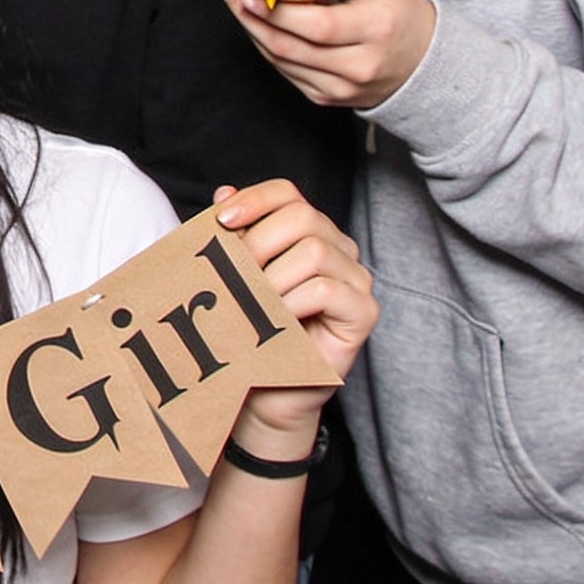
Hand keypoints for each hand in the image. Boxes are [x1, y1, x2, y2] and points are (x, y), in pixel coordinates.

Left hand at [213, 178, 377, 450]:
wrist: (264, 390)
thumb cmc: (250, 330)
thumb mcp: (234, 276)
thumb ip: (232, 236)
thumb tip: (224, 193)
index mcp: (308, 231)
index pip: (287, 193)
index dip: (254, 200)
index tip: (221, 221)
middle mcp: (337, 248)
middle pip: (302, 216)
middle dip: (258, 242)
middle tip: (234, 275)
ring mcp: (355, 279)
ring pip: (314, 251)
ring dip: (273, 278)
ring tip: (253, 304)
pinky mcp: (363, 312)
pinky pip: (326, 290)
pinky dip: (293, 301)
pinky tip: (277, 320)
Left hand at [222, 0, 435, 110]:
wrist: (424, 63)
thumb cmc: (401, 17)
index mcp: (377, 31)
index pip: (317, 26)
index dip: (275, 11)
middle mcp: (360, 66)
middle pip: (290, 47)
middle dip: (252, 19)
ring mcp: (343, 88)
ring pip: (282, 61)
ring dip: (254, 32)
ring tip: (239, 4)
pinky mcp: (328, 98)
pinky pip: (286, 72)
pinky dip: (269, 47)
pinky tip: (260, 26)